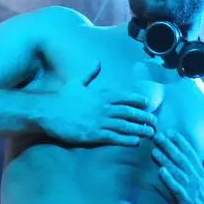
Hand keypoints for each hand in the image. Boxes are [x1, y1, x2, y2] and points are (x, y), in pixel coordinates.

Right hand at [38, 62, 155, 145]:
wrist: (48, 112)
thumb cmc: (62, 97)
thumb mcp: (77, 82)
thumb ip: (89, 72)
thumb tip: (96, 61)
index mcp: (102, 94)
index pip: (126, 97)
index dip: (139, 101)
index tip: (148, 104)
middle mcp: (104, 107)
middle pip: (130, 112)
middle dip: (144, 117)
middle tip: (155, 122)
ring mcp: (100, 121)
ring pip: (126, 126)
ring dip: (140, 129)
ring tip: (150, 133)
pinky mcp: (94, 134)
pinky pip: (115, 137)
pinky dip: (127, 140)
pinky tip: (136, 142)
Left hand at [152, 130, 203, 203]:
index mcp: (201, 172)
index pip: (190, 153)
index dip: (180, 142)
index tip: (170, 131)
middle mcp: (196, 178)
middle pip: (182, 159)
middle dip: (170, 147)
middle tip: (157, 136)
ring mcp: (191, 189)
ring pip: (177, 171)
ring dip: (166, 160)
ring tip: (154, 151)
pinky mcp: (186, 200)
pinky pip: (176, 188)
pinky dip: (169, 179)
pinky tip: (160, 171)